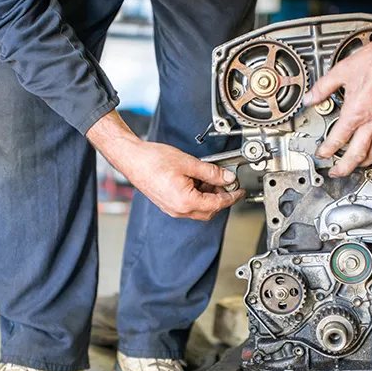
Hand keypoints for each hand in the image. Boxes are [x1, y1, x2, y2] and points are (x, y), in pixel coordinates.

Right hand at [87, 111, 244, 220]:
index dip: (231, 197)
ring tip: (208, 178)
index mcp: (185, 202)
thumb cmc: (153, 160)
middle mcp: (178, 210)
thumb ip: (211, 173)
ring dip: (208, 197)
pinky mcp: (167, 205)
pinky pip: (188, 205)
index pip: (217, 204)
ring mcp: (172, 209)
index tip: (239, 191)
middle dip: (220, 198)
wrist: (132, 159)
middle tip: (226, 182)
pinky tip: (196, 181)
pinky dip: (197, 196)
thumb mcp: (189, 163)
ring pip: (199, 209)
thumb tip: (227, 178)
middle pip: (209, 211)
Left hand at [303, 31, 371, 177]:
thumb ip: (323, 88)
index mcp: (356, 112)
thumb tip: (310, 98)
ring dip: (363, 163)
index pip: (337, 140)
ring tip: (355, 166)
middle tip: (335, 172)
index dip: (326, 151)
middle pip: (356, 155)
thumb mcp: (341, 71)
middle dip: (343, 168)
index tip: (321, 154)